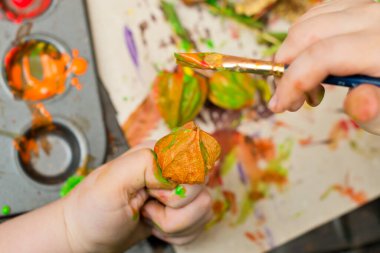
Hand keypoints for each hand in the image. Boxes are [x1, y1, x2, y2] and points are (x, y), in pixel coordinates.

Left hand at [62, 143, 212, 252]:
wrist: (88, 236)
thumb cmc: (93, 209)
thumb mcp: (111, 181)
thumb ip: (143, 163)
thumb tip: (174, 169)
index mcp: (158, 152)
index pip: (195, 157)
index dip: (180, 181)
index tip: (154, 191)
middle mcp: (172, 169)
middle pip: (202, 186)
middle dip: (174, 208)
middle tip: (146, 206)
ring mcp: (180, 191)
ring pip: (205, 207)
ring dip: (175, 224)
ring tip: (148, 217)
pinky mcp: (184, 211)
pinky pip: (200, 224)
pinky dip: (178, 234)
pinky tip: (156, 226)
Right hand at [269, 0, 379, 134]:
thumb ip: (378, 112)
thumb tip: (359, 103)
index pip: (321, 55)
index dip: (291, 82)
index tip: (279, 106)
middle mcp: (375, 18)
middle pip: (308, 33)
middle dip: (285, 67)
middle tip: (290, 99)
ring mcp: (369, 8)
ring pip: (310, 20)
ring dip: (293, 53)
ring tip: (304, 84)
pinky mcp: (363, 8)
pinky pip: (320, 14)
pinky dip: (304, 38)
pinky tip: (311, 61)